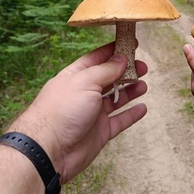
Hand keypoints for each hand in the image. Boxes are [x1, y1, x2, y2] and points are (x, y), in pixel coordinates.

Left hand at [10, 42, 147, 183]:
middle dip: (126, 71)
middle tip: (143, 66)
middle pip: (109, 78)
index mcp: (77, 76)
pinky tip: (142, 108)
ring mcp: (93, 113)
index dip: (114, 50)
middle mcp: (84, 93)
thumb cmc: (61, 111)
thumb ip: (106, 70)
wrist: (50, 149)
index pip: (98, 58)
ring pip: (116, 99)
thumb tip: (121, 58)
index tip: (131, 43)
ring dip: (130, 91)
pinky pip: (120, 121)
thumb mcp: (85, 82)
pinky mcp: (100, 132)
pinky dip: (131, 115)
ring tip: (143, 85)